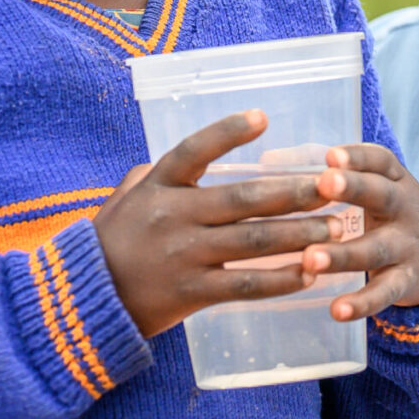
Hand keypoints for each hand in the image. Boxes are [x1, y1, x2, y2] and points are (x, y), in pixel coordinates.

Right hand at [94, 112, 418, 336]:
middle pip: (244, 200)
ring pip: (254, 242)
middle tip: (333, 186)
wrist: (82, 300)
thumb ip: (158, 172)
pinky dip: (280, 279)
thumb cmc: (111, 241)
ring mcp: (184, 256)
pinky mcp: (192, 294)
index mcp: (157, 186)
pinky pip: (245, 286)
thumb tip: (197, 156)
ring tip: (337, 230)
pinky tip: (309, 274)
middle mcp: (173, 216)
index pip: (194, 151)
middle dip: (294, 192)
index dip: (227, 133)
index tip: (263, 118)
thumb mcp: (127, 196)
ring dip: (301, 235)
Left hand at [292, 142, 418, 321]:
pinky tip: (337, 310)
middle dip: (354, 189)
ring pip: (376, 249)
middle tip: (324, 183)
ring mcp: (407, 246)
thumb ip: (325, 174)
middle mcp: (404, 209)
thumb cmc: (386, 212)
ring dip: (344, 254)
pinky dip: (363, 303)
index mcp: (394, 179)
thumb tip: (268, 160)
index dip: (357, 157)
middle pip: (382, 196)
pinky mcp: (406, 281)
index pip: (380, 161)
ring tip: (311, 258)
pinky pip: (385, 293)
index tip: (330, 155)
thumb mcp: (371, 187)